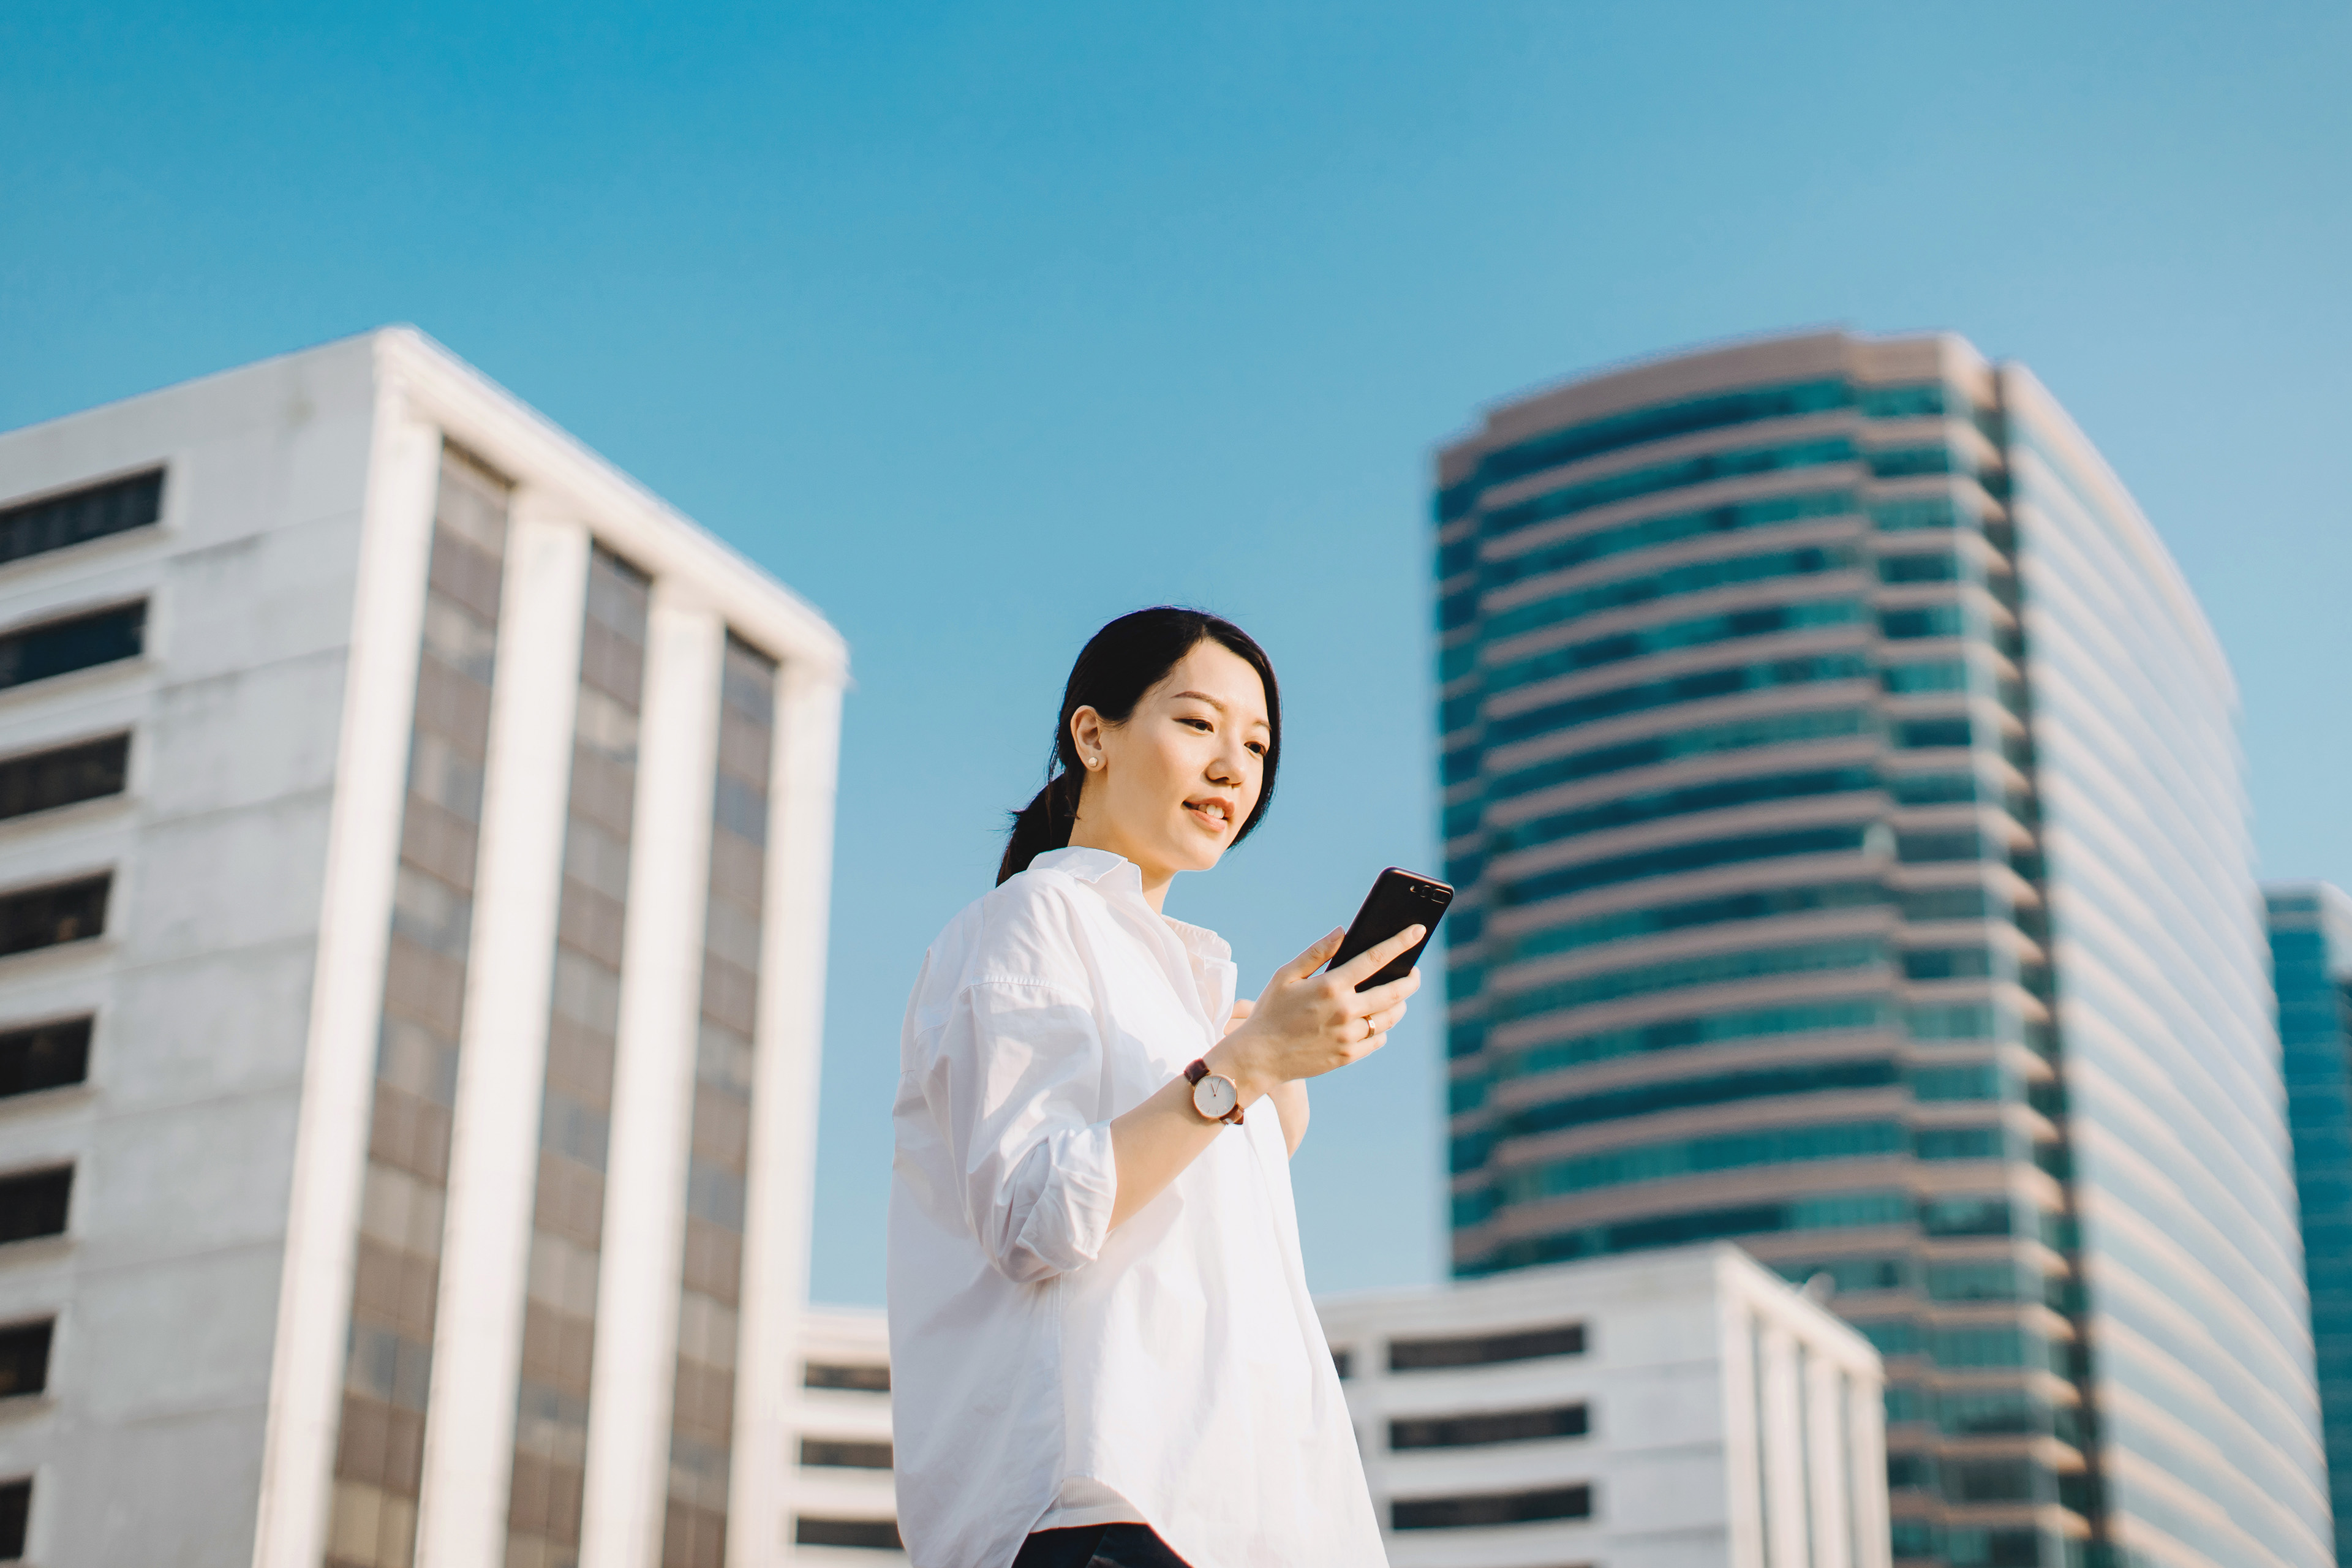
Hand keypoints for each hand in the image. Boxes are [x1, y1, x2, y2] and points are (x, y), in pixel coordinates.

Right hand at [1205, 924, 1422, 1101]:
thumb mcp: (1286, 975)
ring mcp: (1349, 1037)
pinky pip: (1378, 1039)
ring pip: (1390, 1018)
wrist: (1259, 1057)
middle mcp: (1345, 1012)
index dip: (1400, 942)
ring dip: (1399, 1004)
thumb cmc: (1270, 1011)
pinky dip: (1381, 1028)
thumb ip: (1317, 952)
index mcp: (1331, 986)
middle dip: (1410, 979)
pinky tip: (1374, 1020)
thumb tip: (1343, 931)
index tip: (1418, 931)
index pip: (1375, 958)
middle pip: (1394, 992)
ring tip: (1396, 996)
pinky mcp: (1348, 1056)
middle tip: (1414, 972)